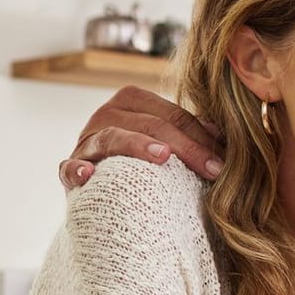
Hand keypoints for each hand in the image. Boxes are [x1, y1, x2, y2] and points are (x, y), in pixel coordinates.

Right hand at [59, 86, 226, 189]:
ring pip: (111, 137)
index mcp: (132, 101)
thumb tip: (226, 134)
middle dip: (185, 146)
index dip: (202, 137)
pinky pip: (68, 167)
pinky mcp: (69, 170)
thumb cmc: (147, 165)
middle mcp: (105, 115)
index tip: (225, 162)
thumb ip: (193, 135)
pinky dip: (76, 169)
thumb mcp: (170, 145)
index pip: (172, 115)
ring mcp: (85, 142)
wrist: (106, 193)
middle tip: (212, 169)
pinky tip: (88, 175)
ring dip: (137, 145)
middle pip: (149, 124)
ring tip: (163, 157)